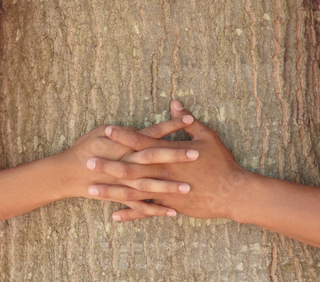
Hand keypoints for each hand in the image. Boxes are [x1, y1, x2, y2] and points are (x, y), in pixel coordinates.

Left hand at [87, 101, 249, 221]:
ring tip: (91, 190)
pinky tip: (114, 215)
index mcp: (169, 153)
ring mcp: (164, 191)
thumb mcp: (206, 136)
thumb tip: (174, 104)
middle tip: (87, 162)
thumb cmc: (221, 162)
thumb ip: (186, 121)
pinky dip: (130, 214)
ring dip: (111, 190)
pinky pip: (146, 212)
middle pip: (129, 167)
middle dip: (107, 164)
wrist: (232, 192)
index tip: (105, 131)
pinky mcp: (169, 206)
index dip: (122, 135)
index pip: (140, 141)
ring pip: (132, 191)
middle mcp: (163, 172)